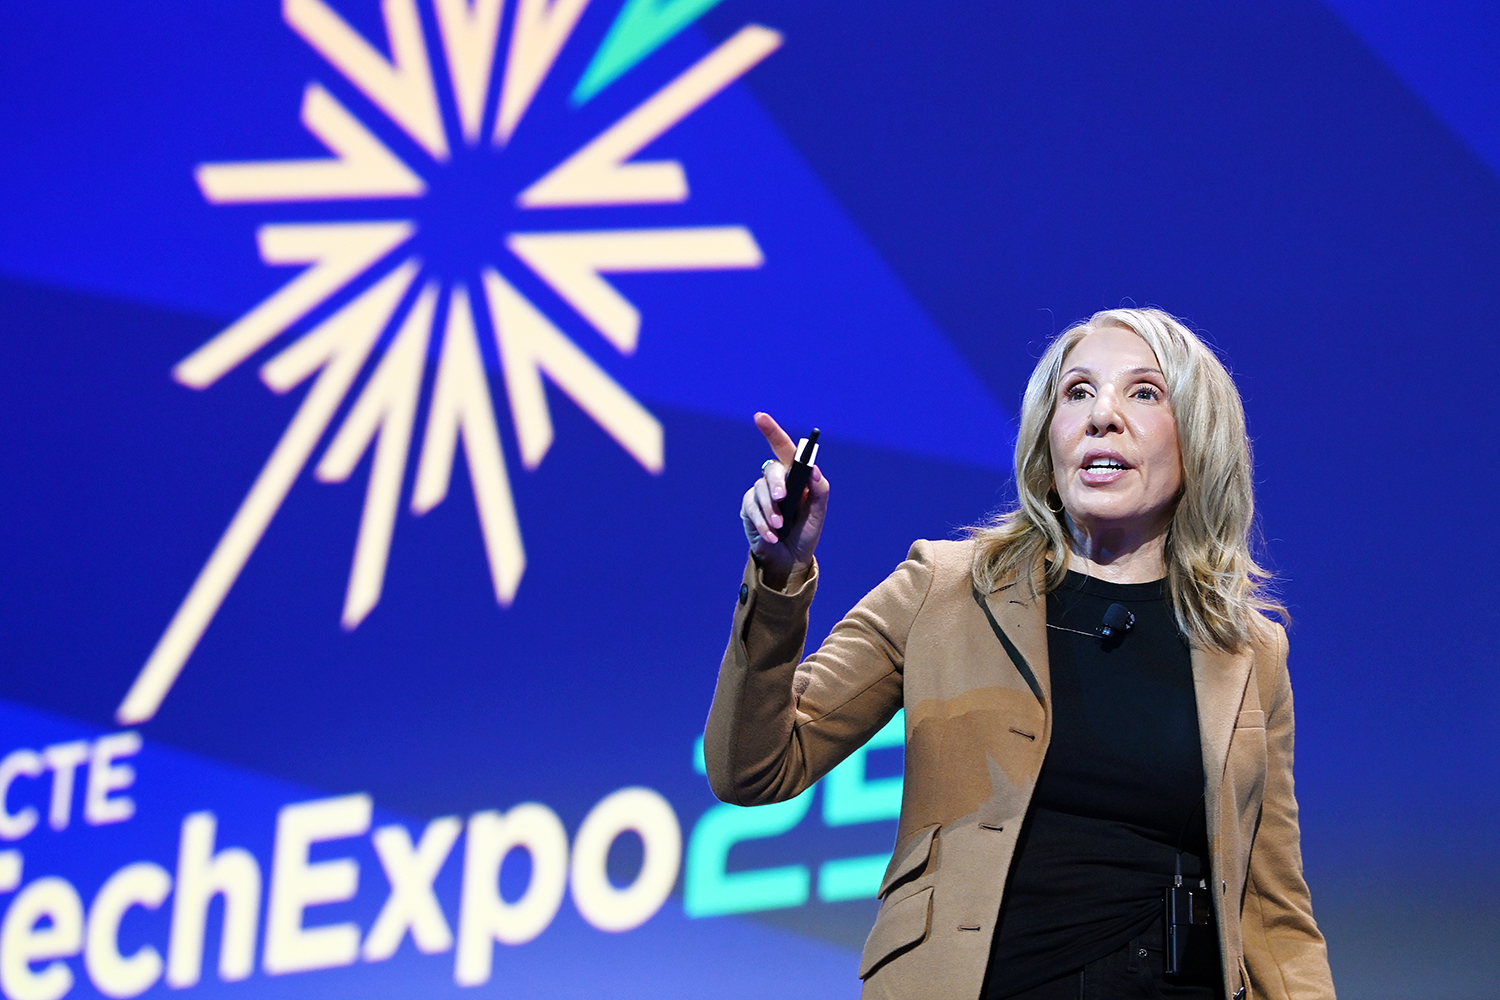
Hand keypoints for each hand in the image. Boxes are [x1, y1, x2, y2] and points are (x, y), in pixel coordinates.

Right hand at [740, 412, 828, 589]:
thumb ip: (820, 490)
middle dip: (776, 484)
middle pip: (771, 471)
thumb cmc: (806, 531)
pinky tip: (773, 536)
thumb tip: (814, 470)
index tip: (759, 416)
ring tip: (781, 528)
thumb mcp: (818, 512)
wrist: (790, 558)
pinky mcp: (748, 509)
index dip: (771, 430)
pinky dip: (764, 524)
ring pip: (760, 492)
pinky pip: (752, 509)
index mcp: (795, 476)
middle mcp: (775, 481)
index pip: (783, 448)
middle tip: (782, 498)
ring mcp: (760, 494)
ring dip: (771, 511)